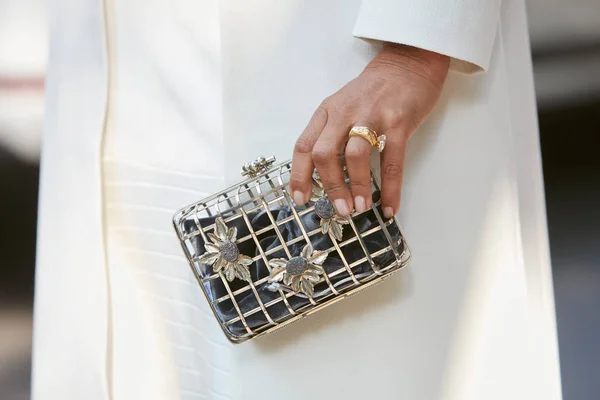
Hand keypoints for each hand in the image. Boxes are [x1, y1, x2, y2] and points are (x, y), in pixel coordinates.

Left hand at [290, 43, 449, 217]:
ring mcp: (372, 116)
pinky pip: (391, 161)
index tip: (300, 200)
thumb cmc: (374, 91)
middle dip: (330, 186)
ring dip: (356, 187)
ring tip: (360, 207)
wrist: (408, 62)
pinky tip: (389, 206)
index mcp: (327, 112)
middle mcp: (344, 113)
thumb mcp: (343, 106)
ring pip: (354, 156)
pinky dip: (390, 188)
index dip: (299, 176)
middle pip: (325, 154)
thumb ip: (332, 134)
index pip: (304, 146)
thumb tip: (327, 176)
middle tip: (340, 210)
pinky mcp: (399, 122)